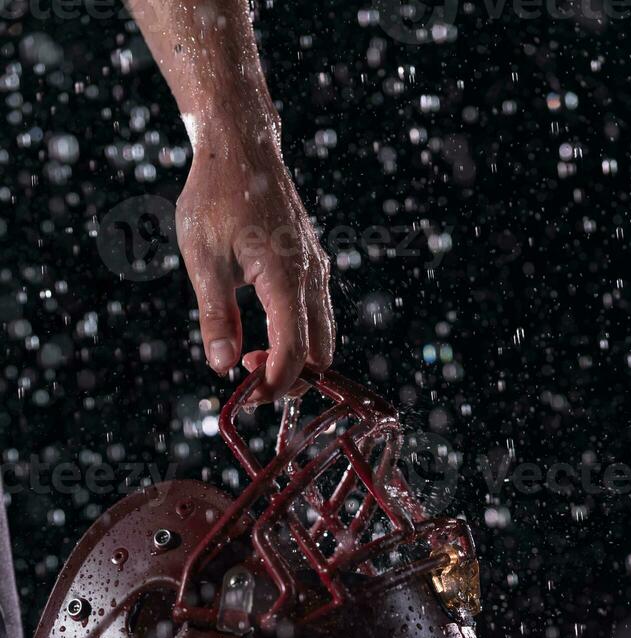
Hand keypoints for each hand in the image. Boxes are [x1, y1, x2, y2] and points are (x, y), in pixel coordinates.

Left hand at [175, 114, 334, 402]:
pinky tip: (261, 332)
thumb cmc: (216, 197)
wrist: (241, 147)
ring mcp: (317, 271)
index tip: (246, 395)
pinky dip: (297, 337)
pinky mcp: (313, 266)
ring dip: (295, 359)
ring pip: (324, 337)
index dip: (273, 385)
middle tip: (248, 380)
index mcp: (286, 277)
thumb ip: (216, 317)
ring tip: (249, 355)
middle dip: (291, 380)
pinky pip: (317, 316)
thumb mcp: (203, 259)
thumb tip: (222, 367)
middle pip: (322, 355)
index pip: (294, 353)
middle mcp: (312, 277)